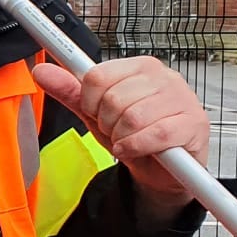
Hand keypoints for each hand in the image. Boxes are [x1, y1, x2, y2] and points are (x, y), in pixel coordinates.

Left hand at [31, 56, 209, 223]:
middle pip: (113, 98)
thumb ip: (70, 93)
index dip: (89, 103)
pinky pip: (156, 134)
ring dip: (122, 138)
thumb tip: (43, 72)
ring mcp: (182, 99)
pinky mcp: (193, 123)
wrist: (162, 170)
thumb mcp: (96, 114)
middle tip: (116, 131)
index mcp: (140, 67)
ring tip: (129, 140)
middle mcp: (164, 77)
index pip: (97, 76)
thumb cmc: (133, 135)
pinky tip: (136, 149)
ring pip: (133, 117)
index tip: (96, 113)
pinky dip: (138, 147)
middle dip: (107, 124)